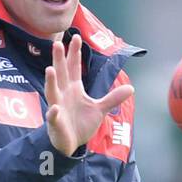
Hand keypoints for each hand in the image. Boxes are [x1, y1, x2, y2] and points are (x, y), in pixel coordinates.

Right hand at [45, 34, 133, 156]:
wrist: (70, 144)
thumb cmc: (81, 124)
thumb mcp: (99, 109)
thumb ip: (113, 98)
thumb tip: (131, 88)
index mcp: (74, 89)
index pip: (73, 68)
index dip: (75, 53)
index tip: (76, 37)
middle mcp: (64, 94)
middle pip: (61, 74)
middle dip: (59, 59)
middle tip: (58, 43)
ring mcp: (58, 107)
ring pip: (53, 91)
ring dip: (51, 81)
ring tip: (50, 70)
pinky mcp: (55, 123)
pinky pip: (53, 117)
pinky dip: (53, 113)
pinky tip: (54, 109)